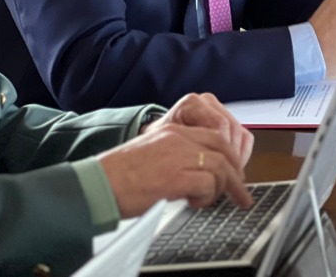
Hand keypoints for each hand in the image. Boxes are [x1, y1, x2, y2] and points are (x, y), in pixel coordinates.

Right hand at [100, 107, 253, 216]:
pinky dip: (206, 197)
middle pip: (223, 149)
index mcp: (173, 131)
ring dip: (221, 187)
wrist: (96, 184)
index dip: (229, 156)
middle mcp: (178, 139)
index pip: (214, 136)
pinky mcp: (173, 177)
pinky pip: (206, 184)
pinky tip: (193, 203)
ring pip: (219, 166)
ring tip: (210, 200)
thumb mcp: (153, 155)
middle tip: (239, 192)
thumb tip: (198, 174)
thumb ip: (177, 156)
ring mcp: (177, 156)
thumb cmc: (118, 175)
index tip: (234, 173)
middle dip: (235, 173)